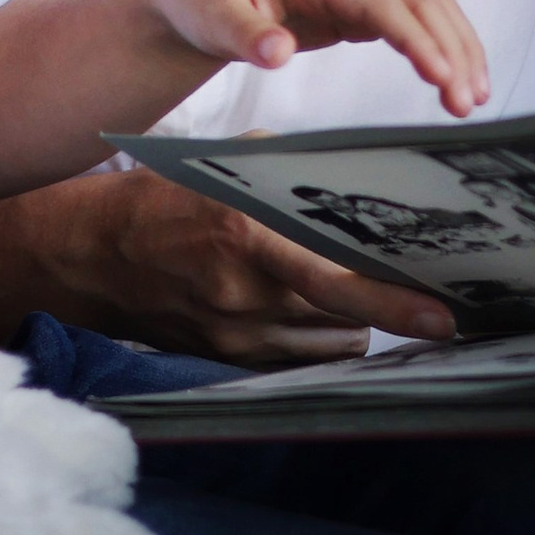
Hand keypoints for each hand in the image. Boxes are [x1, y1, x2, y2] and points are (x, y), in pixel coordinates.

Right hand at [0, 166, 455, 363]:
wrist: (90, 255)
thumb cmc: (167, 200)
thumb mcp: (229, 171)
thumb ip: (294, 180)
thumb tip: (366, 188)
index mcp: (245, 234)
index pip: (338, 283)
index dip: (395, 303)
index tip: (444, 313)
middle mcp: (243, 294)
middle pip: (348, 320)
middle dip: (379, 304)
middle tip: (409, 288)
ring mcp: (234, 338)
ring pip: (331, 346)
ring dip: (346, 323)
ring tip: (338, 292)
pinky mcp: (226, 363)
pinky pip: (298, 361)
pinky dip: (312, 339)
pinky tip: (301, 311)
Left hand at [146, 0, 488, 117]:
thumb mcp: (209, 16)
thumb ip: (245, 34)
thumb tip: (278, 52)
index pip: (380, 2)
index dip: (415, 38)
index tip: (441, 77)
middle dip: (451, 47)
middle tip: (467, 103)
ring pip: (425, 6)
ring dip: (456, 46)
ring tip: (473, 99)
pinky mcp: (356, 9)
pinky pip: (412, 20)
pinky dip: (440, 46)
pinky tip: (452, 81)